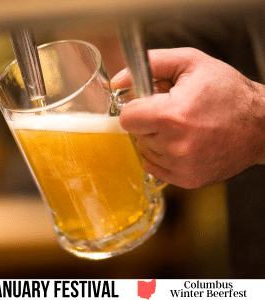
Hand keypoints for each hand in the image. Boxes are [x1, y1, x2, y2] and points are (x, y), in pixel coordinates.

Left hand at [111, 48, 264, 188]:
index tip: (149, 104)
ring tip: (181, 129)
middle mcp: (176, 145)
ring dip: (156, 139)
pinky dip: (163, 155)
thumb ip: (150, 65)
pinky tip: (182, 145)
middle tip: (171, 113)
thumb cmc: (228, 93)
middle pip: (136, 134)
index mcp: (173, 114)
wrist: (260, 125)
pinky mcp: (187, 179)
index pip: (126, 118)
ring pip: (145, 151)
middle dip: (148, 122)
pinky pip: (155, 167)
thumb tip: (118, 81)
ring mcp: (182, 166)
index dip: (136, 108)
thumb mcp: (190, 63)